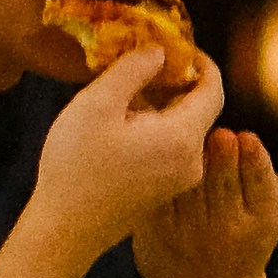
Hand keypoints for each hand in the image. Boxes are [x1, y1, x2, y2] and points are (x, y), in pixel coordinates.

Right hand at [27, 36, 225, 267]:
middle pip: (199, 110)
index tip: (180, 46)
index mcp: (183, 138)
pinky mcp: (163, 191)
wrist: (65, 231)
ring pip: (183, 130)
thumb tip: (160, 53)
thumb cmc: (77, 166)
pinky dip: (157, 128)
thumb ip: (132, 71)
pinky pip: (171, 149)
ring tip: (129, 90)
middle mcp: (192, 161)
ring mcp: (180, 180)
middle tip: (146, 62)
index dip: (202, 63)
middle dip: (178, 82)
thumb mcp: (97, 105)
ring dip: (164, 106)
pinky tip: (124, 122)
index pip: (213, 90)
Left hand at [131, 129, 277, 277]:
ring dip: (191, 156)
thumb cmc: (251, 236)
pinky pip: (161, 191)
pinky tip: (166, 155)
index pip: (261, 181)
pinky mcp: (158, 230)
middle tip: (220, 134)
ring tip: (195, 138)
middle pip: (223, 178)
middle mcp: (230, 229)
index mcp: (265, 219)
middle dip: (221, 152)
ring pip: (191, 182)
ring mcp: (191, 231)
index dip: (253, 157)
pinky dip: (163, 171)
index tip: (246, 137)